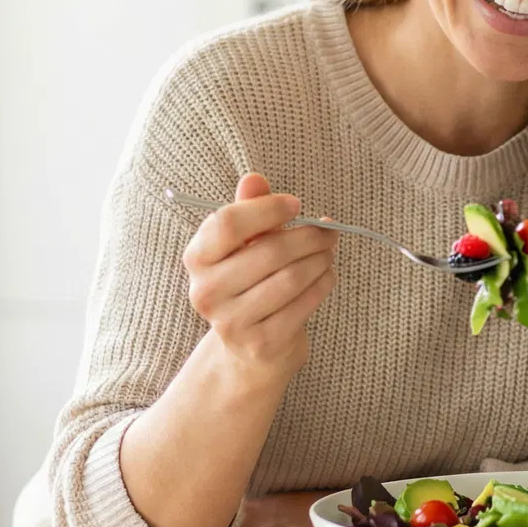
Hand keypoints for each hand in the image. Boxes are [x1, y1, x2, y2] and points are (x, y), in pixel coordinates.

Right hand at [183, 172, 338, 378]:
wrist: (250, 347)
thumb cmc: (250, 283)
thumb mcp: (244, 245)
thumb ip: (248, 210)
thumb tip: (254, 179)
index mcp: (197, 259)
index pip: (227, 223)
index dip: (267, 209)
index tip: (296, 204)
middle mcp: (206, 291)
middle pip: (268, 250)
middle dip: (308, 236)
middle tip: (330, 231)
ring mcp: (231, 321)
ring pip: (291, 278)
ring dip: (320, 259)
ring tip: (329, 251)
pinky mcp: (261, 343)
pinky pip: (303, 304)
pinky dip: (323, 284)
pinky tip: (327, 275)